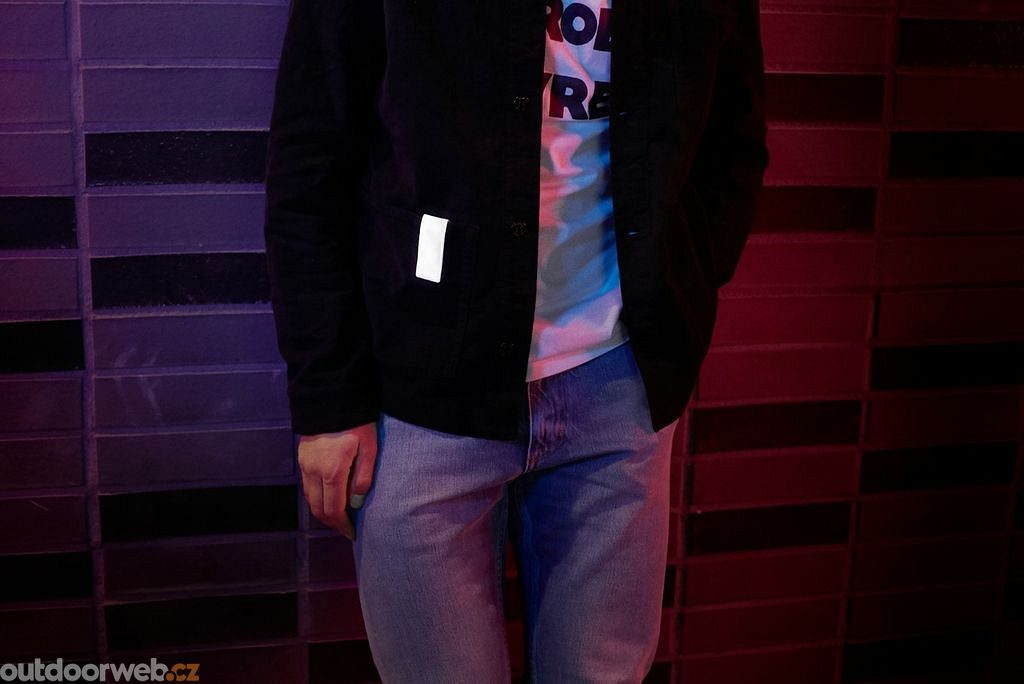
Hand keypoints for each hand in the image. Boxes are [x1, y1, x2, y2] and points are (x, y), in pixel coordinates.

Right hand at [297, 421, 377, 540]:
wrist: (333, 396)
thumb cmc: (358, 422)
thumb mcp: (369, 448)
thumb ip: (363, 478)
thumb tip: (356, 503)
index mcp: (332, 471)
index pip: (333, 510)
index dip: (342, 525)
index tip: (352, 533)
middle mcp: (313, 470)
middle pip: (317, 508)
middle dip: (332, 522)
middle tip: (346, 528)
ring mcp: (305, 463)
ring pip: (309, 497)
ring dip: (323, 510)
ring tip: (339, 515)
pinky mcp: (302, 456)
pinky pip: (307, 485)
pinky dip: (317, 496)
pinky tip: (329, 496)